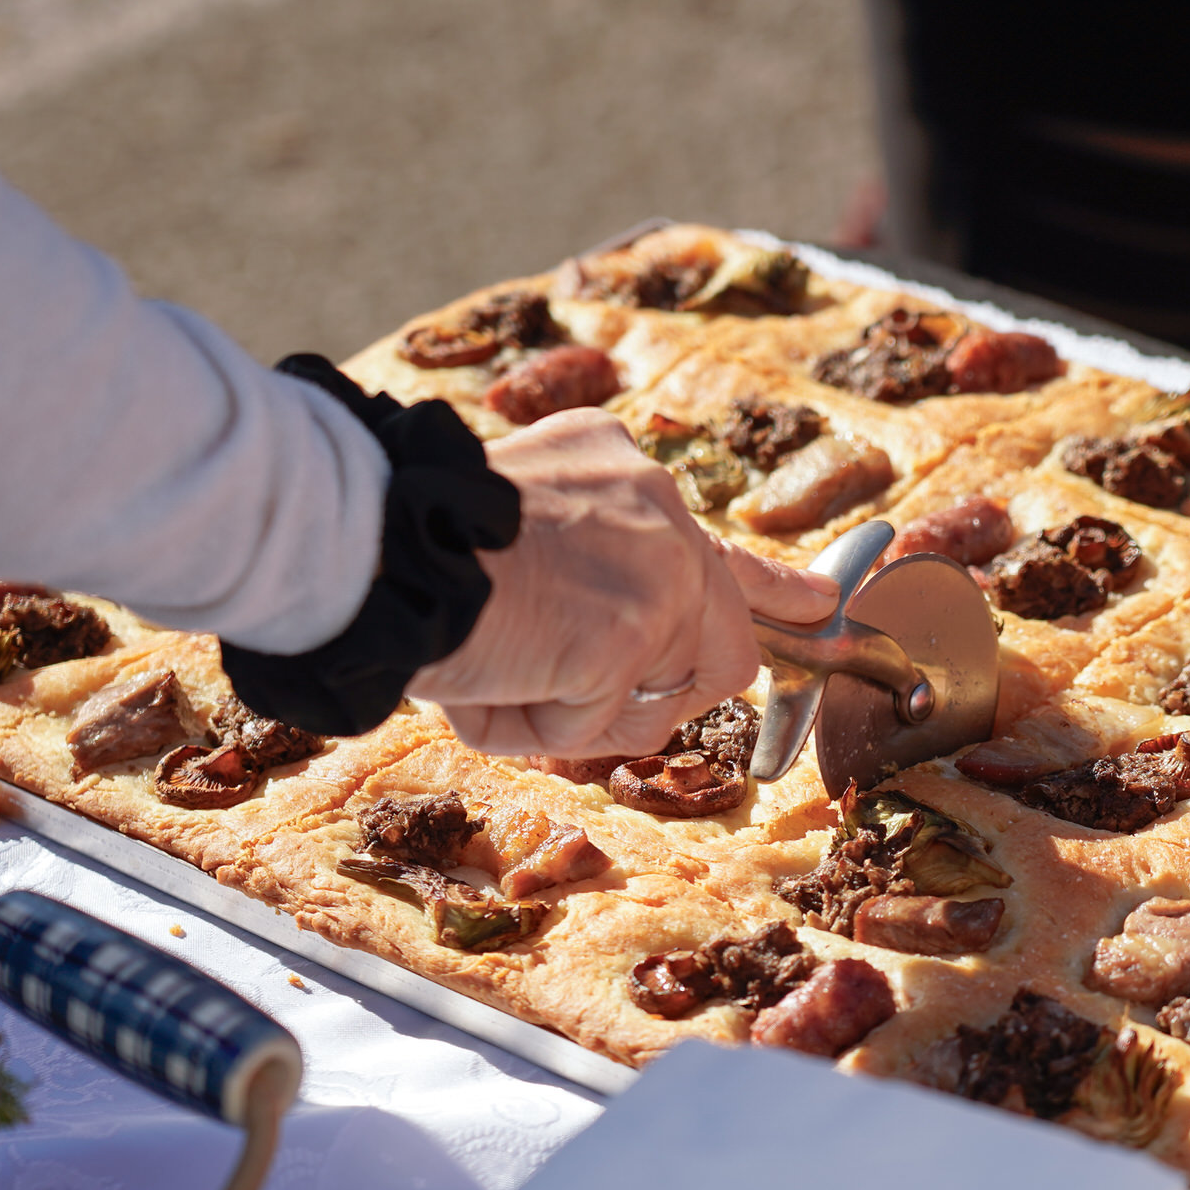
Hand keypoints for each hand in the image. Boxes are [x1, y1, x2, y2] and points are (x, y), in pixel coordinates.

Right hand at [410, 409, 837, 757]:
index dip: (776, 587)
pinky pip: (610, 723)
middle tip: (576, 687)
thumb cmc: (405, 556)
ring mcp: (658, 561)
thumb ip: (583, 588)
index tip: (821, 604)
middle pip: (717, 641)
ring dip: (578, 709)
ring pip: (664, 697)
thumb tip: (634, 689)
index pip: (714, 540)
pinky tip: (500, 671)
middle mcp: (652, 498)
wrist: (368, 548)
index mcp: (612, 465)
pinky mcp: (641, 624)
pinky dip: (545, 724)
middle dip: (660, 692)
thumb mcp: (510, 546)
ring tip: (502, 661)